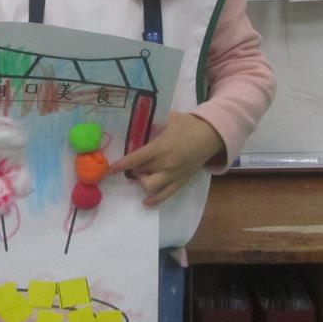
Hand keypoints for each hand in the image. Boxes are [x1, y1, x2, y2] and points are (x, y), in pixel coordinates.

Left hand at [107, 112, 224, 206]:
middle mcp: (166, 164)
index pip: (136, 159)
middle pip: (141, 174)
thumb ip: (153, 125)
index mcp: (161, 147)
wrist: (211, 135)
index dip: (122, 165)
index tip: (111, 169)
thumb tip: (138, 124)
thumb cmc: (189, 124)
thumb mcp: (169, 119)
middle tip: (132, 165)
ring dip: (142, 183)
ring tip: (141, 176)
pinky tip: (146, 202)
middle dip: (133, 171)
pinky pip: (166, 195)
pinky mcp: (182, 181)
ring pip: (151, 188)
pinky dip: (155, 200)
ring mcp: (174, 175)